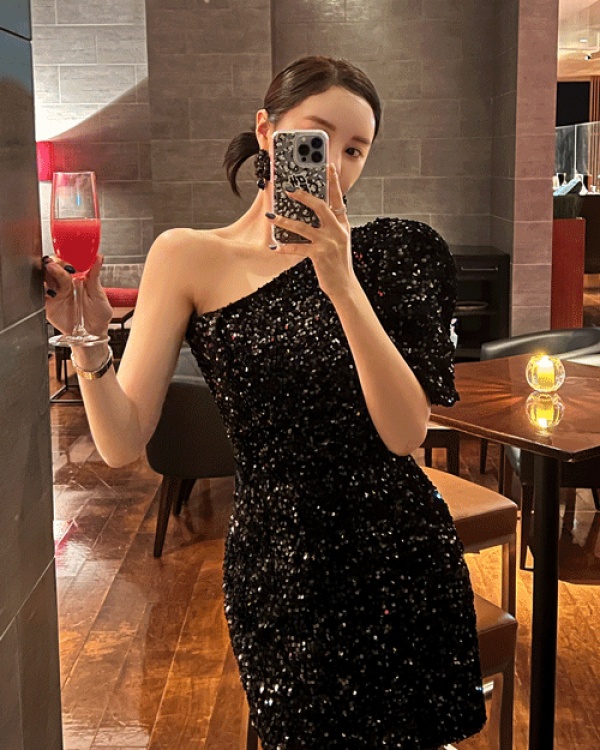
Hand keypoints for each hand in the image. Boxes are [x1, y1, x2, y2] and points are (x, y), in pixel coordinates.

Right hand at [43, 253, 113, 335]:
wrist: (93, 333)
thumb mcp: (99, 293)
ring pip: (45, 279)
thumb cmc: (98, 314)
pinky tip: (49, 289)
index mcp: (76, 278)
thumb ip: (95, 275)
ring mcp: (55, 294)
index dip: (63, 259)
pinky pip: (41, 295)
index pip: (66, 263)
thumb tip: (99, 257)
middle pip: (52, 269)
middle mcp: (64, 284)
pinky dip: (42, 290)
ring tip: (51, 271)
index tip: (65, 258)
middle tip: (55, 265)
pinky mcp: (48, 305)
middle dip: (53, 264)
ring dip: (46, 274)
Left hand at [267, 164, 355, 300]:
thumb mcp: (339, 241)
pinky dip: (284, 247)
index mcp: (342, 225)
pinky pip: (297, 247)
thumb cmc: (338, 263)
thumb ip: (330, 227)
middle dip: (303, 196)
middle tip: (289, 190)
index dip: (333, 182)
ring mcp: (329, 242)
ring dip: (284, 221)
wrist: (344, 286)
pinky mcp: (319, 255)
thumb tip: (312, 213)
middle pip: (320, 206)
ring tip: (271, 217)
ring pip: (303, 226)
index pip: (338, 199)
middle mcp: (337, 230)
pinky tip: (274, 245)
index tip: (328, 166)